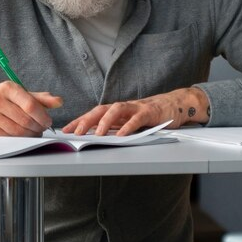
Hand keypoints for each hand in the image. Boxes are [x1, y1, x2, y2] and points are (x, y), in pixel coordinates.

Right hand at [0, 82, 62, 135]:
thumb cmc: (2, 99)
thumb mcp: (20, 94)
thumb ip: (40, 98)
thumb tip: (59, 102)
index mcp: (7, 88)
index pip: (30, 105)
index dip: (43, 116)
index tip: (48, 121)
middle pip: (26, 120)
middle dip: (38, 127)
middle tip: (42, 128)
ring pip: (18, 132)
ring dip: (31, 134)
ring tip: (34, 131)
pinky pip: (10, 138)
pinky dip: (20, 139)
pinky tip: (23, 135)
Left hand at [61, 87, 208, 135]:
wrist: (175, 104)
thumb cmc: (150, 114)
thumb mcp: (129, 122)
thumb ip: (115, 127)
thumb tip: (95, 137)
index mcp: (117, 110)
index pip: (94, 114)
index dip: (79, 120)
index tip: (66, 130)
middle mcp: (124, 107)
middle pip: (100, 110)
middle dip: (86, 120)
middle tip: (75, 132)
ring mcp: (136, 108)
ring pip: (116, 110)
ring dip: (105, 122)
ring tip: (97, 134)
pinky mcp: (150, 112)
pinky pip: (137, 119)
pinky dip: (128, 127)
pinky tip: (121, 136)